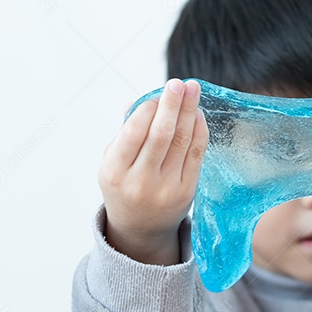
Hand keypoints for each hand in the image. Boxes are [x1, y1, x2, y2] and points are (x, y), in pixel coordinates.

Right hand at [98, 78, 207, 264]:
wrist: (140, 228)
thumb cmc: (124, 185)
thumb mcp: (113, 162)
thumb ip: (125, 133)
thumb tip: (139, 101)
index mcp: (114, 172)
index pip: (134, 134)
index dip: (147, 110)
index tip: (156, 95)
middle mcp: (140, 182)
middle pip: (161, 135)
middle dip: (172, 105)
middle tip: (179, 83)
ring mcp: (165, 188)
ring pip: (181, 142)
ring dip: (189, 112)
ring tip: (193, 90)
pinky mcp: (186, 192)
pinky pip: (195, 155)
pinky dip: (198, 132)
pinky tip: (198, 115)